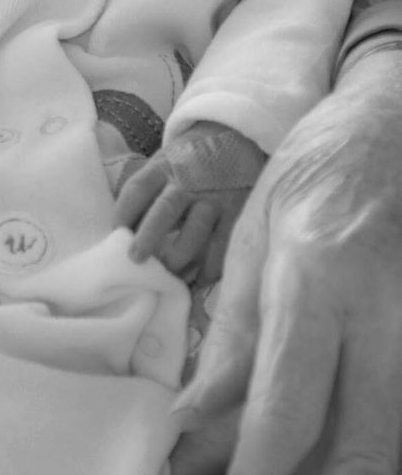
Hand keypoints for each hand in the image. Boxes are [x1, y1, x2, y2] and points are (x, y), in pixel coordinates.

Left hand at [114, 122, 265, 283]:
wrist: (234, 136)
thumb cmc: (189, 159)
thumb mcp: (165, 161)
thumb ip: (148, 187)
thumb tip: (125, 227)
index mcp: (163, 167)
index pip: (138, 188)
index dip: (123, 212)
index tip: (115, 233)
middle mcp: (187, 181)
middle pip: (165, 210)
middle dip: (149, 237)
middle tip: (135, 258)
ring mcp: (213, 197)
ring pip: (196, 231)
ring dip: (180, 257)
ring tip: (168, 274)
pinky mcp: (235, 212)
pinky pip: (222, 244)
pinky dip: (210, 266)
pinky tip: (198, 279)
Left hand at [172, 52, 401, 474]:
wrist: (390, 131)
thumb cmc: (313, 176)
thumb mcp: (253, 242)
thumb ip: (230, 340)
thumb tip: (191, 421)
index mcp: (313, 279)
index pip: (286, 408)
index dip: (256, 471)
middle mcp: (378, 314)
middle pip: (359, 452)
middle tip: (260, 474)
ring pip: (386, 441)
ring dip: (337, 460)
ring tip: (287, 452)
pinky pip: (399, 412)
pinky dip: (365, 435)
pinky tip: (328, 435)